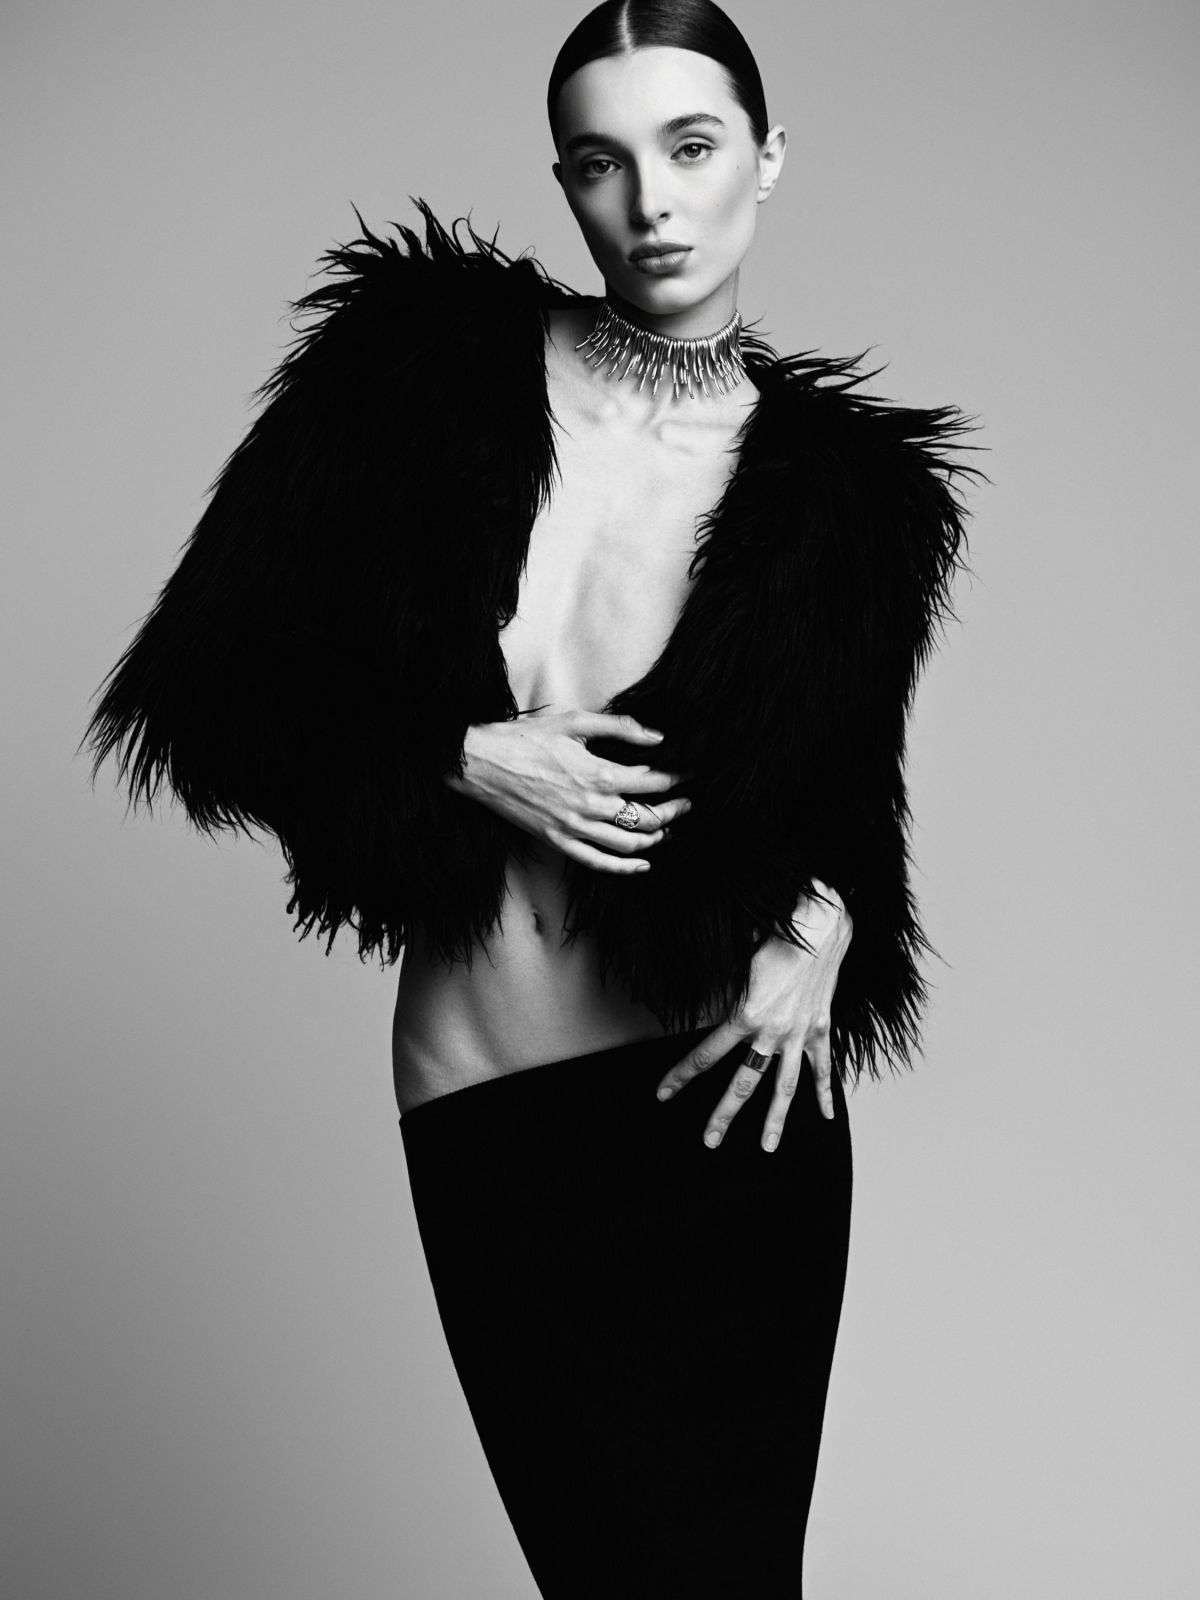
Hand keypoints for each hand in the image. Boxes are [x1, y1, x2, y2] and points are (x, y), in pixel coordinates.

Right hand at [447, 708, 691, 874]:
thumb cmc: (524, 738)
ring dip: (655, 838)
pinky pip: (597, 862)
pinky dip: (624, 867)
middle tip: (686, 802)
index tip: (688, 774)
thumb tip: (656, 736)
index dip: (676, 778)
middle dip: (673, 810)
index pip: (651, 782)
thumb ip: (619, 728)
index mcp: (597, 774)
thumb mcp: (574, 722)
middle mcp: (590, 806)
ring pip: (628, 844)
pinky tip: (642, 863)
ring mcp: (573, 828)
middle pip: (647, 817)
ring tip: (667, 828)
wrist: (480, 763)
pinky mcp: (557, 840)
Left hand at [654, 884, 853, 1149]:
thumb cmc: (774, 933)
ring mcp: (799, 1034)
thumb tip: (693, 982)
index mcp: (745, 1015)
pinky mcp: (821, 1029)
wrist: (821, 924)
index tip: (663, 1093)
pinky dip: (825, 1092)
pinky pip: (822, 1067)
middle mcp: (772, 1032)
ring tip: (767, 1147)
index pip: (705, 1054)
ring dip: (775, 1120)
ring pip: (785, 1087)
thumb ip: (719, 981)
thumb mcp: (736, 958)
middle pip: (743, 1083)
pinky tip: (825, 1116)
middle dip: (724, 1115)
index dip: (681, 1075)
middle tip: (709, 1141)